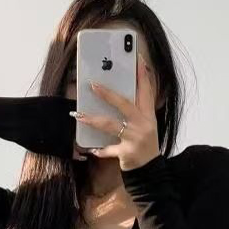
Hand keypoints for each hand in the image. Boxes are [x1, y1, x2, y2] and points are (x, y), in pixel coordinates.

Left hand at [69, 51, 159, 170]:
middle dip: (107, 94)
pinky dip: (100, 150)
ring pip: (110, 125)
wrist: (151, 171)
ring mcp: (135, 139)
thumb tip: (117, 95)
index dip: (143, 74)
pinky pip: (109, 150)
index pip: (147, 90)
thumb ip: (137, 110)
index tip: (137, 57)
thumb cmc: (145, 145)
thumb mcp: (146, 125)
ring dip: (93, 119)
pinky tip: (91, 149)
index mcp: (148, 115)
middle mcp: (143, 124)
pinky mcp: (127, 153)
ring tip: (78, 115)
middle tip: (92, 85)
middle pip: (124, 104)